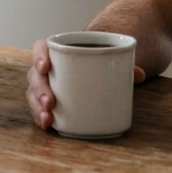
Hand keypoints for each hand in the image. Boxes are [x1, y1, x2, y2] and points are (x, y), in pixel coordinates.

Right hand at [25, 38, 146, 130]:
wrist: (99, 69)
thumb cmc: (100, 60)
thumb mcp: (112, 59)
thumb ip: (124, 64)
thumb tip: (139, 74)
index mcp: (58, 50)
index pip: (41, 47)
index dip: (39, 56)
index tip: (46, 67)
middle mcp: (47, 67)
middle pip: (35, 75)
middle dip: (39, 90)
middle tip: (50, 102)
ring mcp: (46, 84)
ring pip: (33, 93)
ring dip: (37, 106)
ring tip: (47, 119)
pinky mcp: (49, 100)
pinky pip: (38, 107)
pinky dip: (40, 116)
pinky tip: (46, 125)